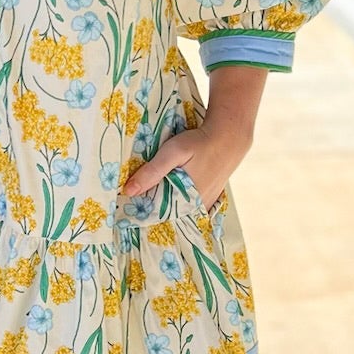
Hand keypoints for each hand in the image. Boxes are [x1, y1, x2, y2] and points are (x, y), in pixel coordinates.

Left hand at [120, 115, 252, 208]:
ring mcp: (205, 204)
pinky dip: (179, 206)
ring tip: (146, 202)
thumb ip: (152, 171)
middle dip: (151, 212)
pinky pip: (190, 208)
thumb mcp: (173, 152)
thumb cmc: (199, 143)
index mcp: (186, 201)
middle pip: (169, 216)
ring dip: (164, 208)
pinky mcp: (210, 197)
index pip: (158, 217)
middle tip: (131, 207)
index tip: (125, 212)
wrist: (229, 137)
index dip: (141, 215)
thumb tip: (128, 191)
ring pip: (179, 213)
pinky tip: (168, 197)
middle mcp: (196, 207)